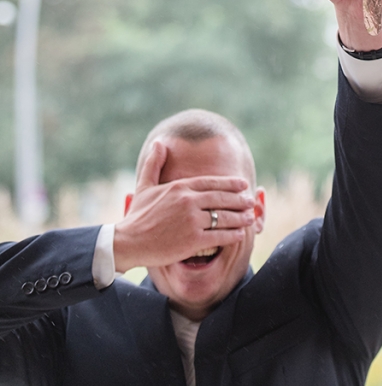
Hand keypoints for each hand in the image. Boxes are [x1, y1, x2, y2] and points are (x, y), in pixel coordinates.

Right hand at [113, 141, 255, 272]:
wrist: (127, 242)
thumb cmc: (136, 216)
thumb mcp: (144, 186)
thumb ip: (154, 164)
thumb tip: (159, 142)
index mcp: (180, 187)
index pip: (212, 182)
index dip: (230, 183)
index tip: (243, 184)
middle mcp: (188, 201)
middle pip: (221, 198)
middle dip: (239, 200)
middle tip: (250, 201)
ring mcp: (191, 221)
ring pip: (223, 217)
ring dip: (240, 217)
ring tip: (250, 217)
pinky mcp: (191, 240)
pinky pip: (218, 236)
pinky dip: (232, 235)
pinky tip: (240, 234)